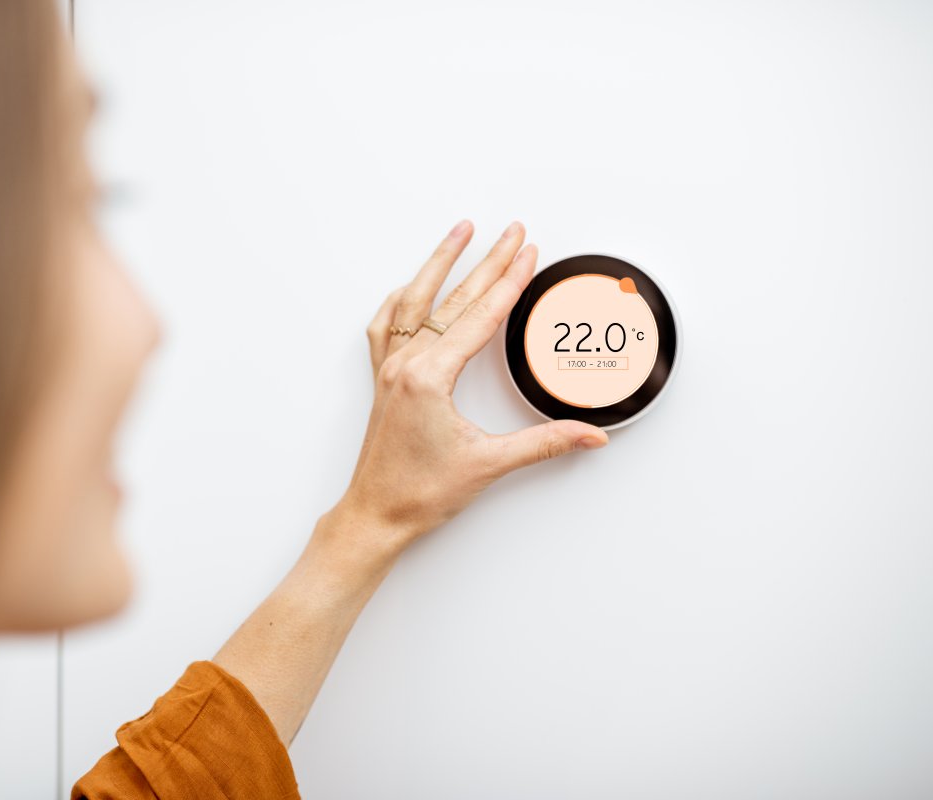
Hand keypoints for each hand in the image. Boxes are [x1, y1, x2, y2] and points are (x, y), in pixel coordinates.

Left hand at [337, 220, 608, 556]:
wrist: (376, 515)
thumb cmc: (419, 493)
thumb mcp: (488, 464)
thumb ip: (544, 443)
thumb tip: (590, 434)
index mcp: (428, 377)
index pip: (479, 317)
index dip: (509, 282)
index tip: (528, 253)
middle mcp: (405, 365)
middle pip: (453, 300)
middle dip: (487, 262)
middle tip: (511, 232)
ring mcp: (389, 369)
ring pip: (414, 301)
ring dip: (439, 263)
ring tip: (460, 231)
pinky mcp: (382, 380)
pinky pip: (385, 325)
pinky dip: (400, 299)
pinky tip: (409, 286)